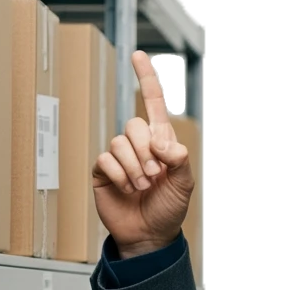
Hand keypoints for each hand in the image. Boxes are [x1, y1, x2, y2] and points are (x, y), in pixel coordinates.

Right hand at [92, 50, 194, 256]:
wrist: (150, 234)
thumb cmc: (169, 208)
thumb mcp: (185, 184)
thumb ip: (179, 159)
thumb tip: (162, 141)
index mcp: (162, 142)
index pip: (153, 103)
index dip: (146, 79)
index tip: (139, 55)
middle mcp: (139, 144)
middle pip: (134, 125)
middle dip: (146, 152)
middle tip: (155, 176)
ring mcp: (120, 156)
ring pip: (120, 142)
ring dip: (134, 167)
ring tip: (142, 186)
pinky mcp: (104, 170)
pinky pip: (106, 159)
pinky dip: (120, 175)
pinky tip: (127, 189)